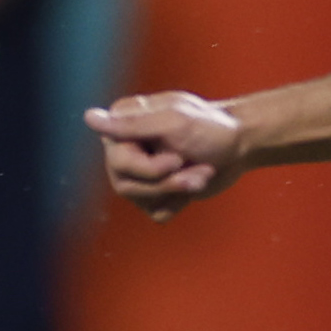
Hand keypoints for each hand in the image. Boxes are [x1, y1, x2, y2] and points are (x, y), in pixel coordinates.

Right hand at [86, 90, 245, 217]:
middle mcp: (125, 148)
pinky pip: (155, 212)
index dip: (149, 168)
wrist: (241, 145)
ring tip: (201, 173)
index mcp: (123, 124)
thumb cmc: (211, 127)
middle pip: (127, 186)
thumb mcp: (173, 122)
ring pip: (141, 201)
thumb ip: (131, 124)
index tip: (177, 157)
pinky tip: (193, 182)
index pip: (118, 162)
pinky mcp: (156, 191)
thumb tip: (89, 118)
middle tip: (196, 170)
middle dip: (167, 182)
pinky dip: (179, 202)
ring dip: (177, 190)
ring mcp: (140, 171)